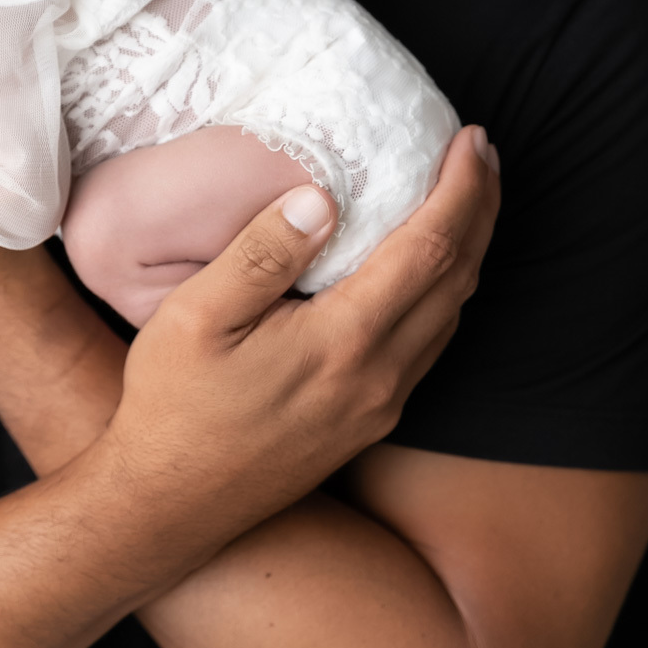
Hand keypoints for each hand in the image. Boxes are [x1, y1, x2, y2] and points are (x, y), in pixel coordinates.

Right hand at [102, 126, 498, 558]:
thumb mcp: (194, 316)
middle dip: (479, 209)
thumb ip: (261, 253)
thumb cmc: (172, 407)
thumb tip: (322, 196)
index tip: (468, 139)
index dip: (459, 189)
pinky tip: (429, 271)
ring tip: (465, 198)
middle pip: (458, 279)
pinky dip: (445, 292)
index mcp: (342, 343)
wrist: (168, 508)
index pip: (429, 249)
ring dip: (468, 250)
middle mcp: (377, 378)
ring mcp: (379, 406)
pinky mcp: (368, 423)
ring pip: (451, 316)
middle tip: (480, 152)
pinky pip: (430, 345)